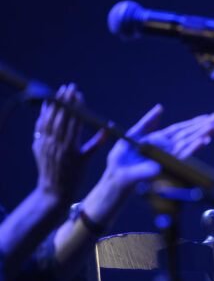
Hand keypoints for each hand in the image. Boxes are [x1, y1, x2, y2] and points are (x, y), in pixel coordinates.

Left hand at [32, 83, 106, 200]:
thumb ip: (97, 143)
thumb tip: (108, 129)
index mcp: (71, 148)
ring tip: (59, 92)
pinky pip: (40, 127)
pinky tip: (48, 107)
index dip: (76, 107)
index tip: (79, 95)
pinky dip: (44, 115)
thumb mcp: (88, 160)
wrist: (54, 192)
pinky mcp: (38, 146)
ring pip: (49, 120)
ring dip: (54, 105)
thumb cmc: (75, 177)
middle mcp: (57, 145)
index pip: (74, 122)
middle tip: (70, 88)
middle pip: (61, 118)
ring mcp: (45, 145)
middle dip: (65, 101)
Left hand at [100, 104, 213, 191]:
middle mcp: (167, 147)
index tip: (212, 116)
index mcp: (160, 139)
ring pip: (188, 143)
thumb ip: (148, 122)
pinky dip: (192, 148)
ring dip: (203, 135)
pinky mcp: (165, 165)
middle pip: (190, 134)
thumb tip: (160, 107)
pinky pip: (181, 155)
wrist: (115, 177)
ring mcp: (167, 156)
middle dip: (206, 127)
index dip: (197, 121)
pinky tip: (203, 142)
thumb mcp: (133, 135)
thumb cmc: (121, 160)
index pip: (183, 128)